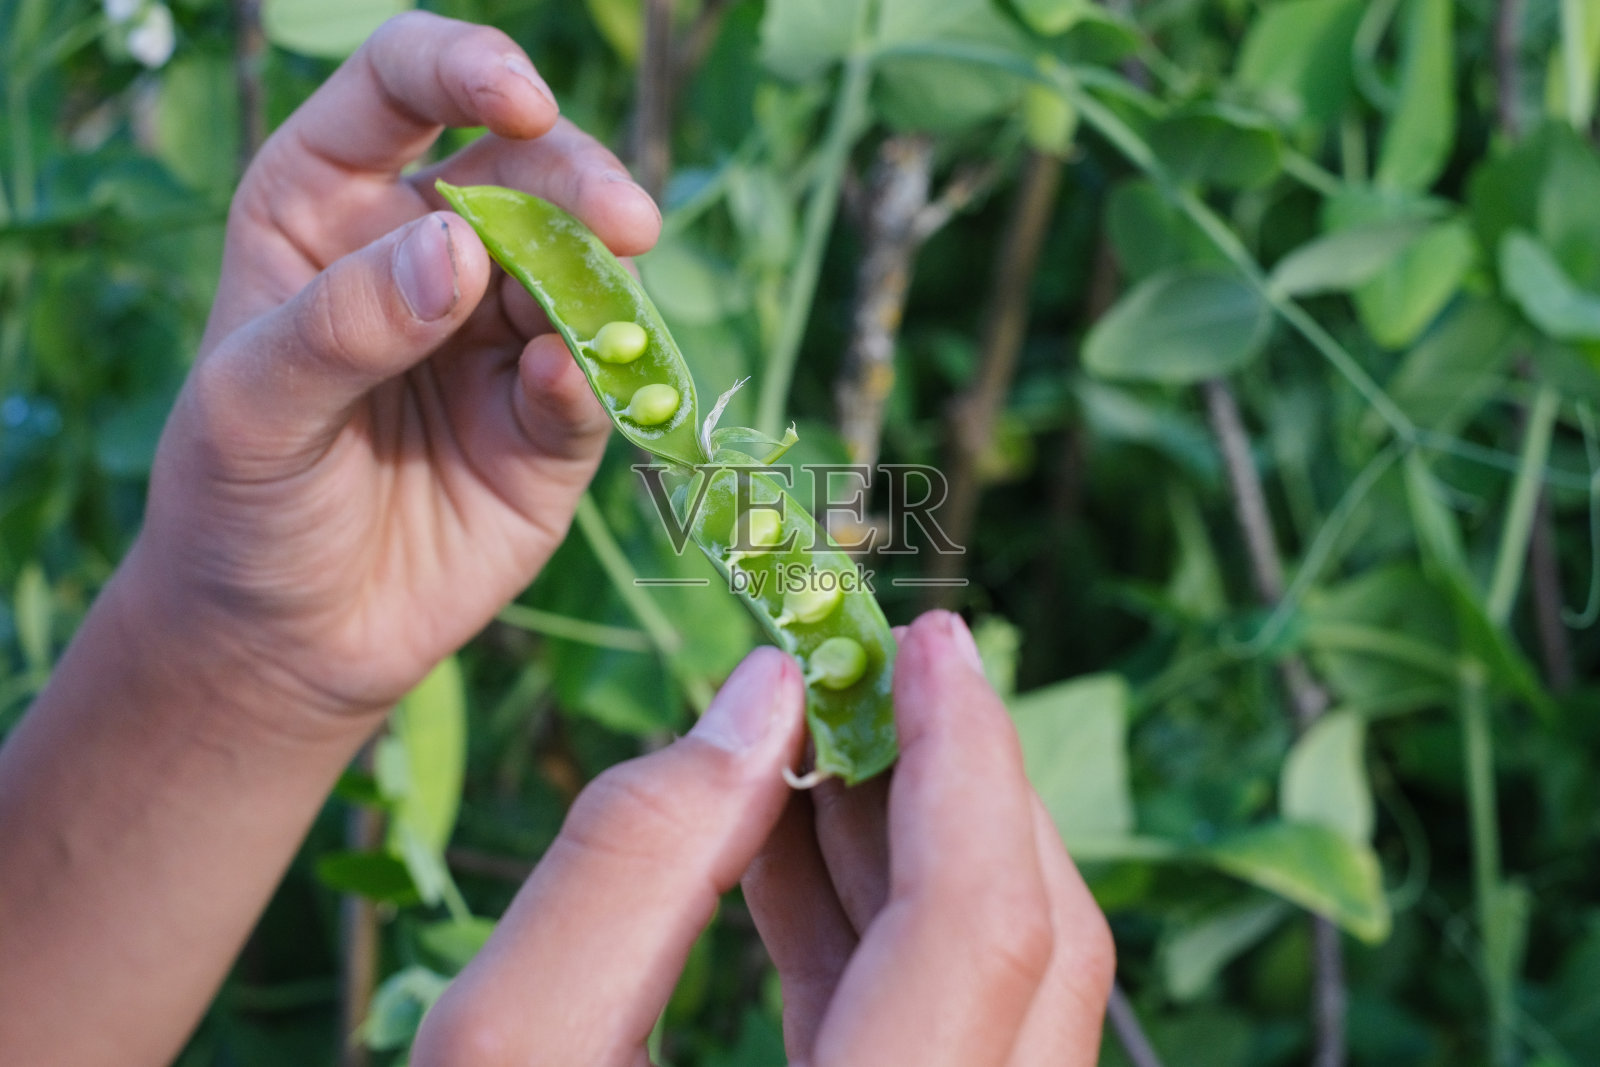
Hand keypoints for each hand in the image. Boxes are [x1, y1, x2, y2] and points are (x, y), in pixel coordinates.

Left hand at [121, 11, 660, 723]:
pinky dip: (596, 376)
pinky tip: (566, 388)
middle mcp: (429, 251)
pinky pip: (596, 378)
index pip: (402, 89)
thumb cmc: (240, 500)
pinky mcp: (553, 420)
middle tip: (624, 224)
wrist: (288, 637)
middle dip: (581, 181)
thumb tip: (461, 249)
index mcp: (331, 206)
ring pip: (583, 267)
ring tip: (603, 315)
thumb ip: (343, 325)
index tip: (523, 99)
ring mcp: (500, 334)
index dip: (467, 69)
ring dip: (608, 280)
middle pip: (525, 171)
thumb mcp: (251, 409)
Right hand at [411, 612, 1113, 1065]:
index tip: (931, 640)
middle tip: (886, 670)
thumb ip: (632, 862)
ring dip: (922, 854)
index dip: (967, 760)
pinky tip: (801, 854)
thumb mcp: (506, 1060)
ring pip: (1007, 1002)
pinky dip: (886, 939)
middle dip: (960, 790)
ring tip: (825, 742)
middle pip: (1034, 962)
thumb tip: (763, 703)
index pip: (987, 932)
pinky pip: (946, 1045)